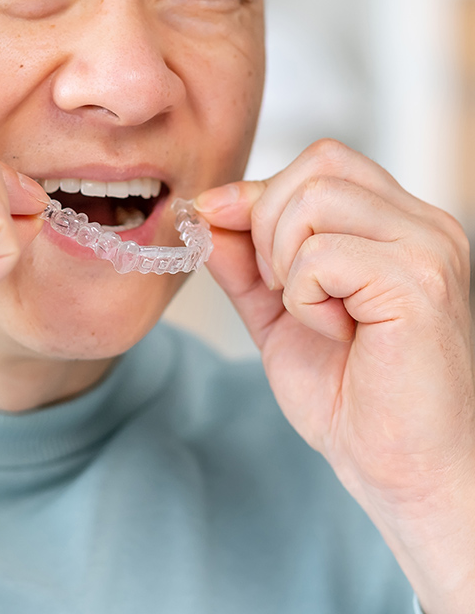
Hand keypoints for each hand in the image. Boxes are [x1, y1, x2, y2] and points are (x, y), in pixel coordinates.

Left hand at [196, 139, 474, 612]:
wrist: (401, 471)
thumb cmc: (352, 397)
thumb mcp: (279, 312)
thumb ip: (245, 260)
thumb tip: (205, 210)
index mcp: (397, 224)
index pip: (322, 162)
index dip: (259, 192)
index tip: (217, 224)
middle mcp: (423, 225)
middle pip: (318, 165)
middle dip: (267, 222)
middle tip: (280, 288)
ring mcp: (427, 250)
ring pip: (316, 199)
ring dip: (283, 260)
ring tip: (310, 312)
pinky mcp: (419, 284)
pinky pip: (322, 255)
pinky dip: (303, 296)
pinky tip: (333, 332)